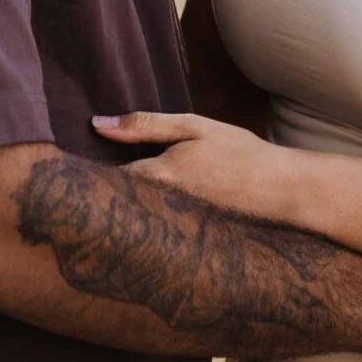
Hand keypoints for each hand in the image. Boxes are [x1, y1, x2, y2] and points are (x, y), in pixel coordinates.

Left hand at [92, 110, 295, 224]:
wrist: (281, 190)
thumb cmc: (238, 152)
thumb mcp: (193, 127)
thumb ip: (144, 125)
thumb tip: (96, 123)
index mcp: (156, 177)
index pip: (103, 178)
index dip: (89, 169)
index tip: (80, 160)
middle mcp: (158, 209)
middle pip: (114, 202)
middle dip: (104, 190)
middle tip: (96, 176)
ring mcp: (170, 228)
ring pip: (132, 215)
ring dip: (124, 203)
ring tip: (123, 191)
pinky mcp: (183, 238)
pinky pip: (152, 225)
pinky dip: (146, 215)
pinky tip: (155, 205)